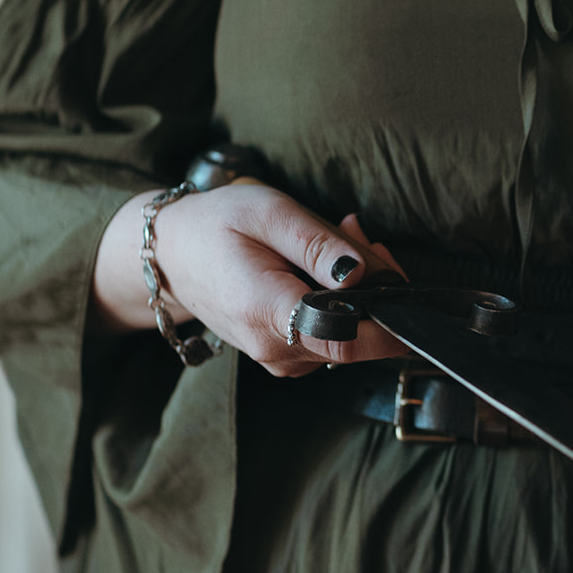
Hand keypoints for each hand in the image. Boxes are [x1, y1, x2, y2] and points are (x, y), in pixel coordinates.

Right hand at [96, 181, 409, 375]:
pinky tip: (326, 266)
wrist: (169, 254)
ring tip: (336, 241)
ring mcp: (280, 358)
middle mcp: (275, 348)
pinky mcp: (285, 355)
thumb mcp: (270, 214)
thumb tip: (366, 273)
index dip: (389, 323)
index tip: (403, 285)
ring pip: (349, 334)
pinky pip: (331, 334)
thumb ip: (321, 245)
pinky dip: (341, 300)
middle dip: (374, 284)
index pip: (347, 341)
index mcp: (268, 312)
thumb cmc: (215, 226)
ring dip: (358, 288)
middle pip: (357, 334)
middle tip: (356, 234)